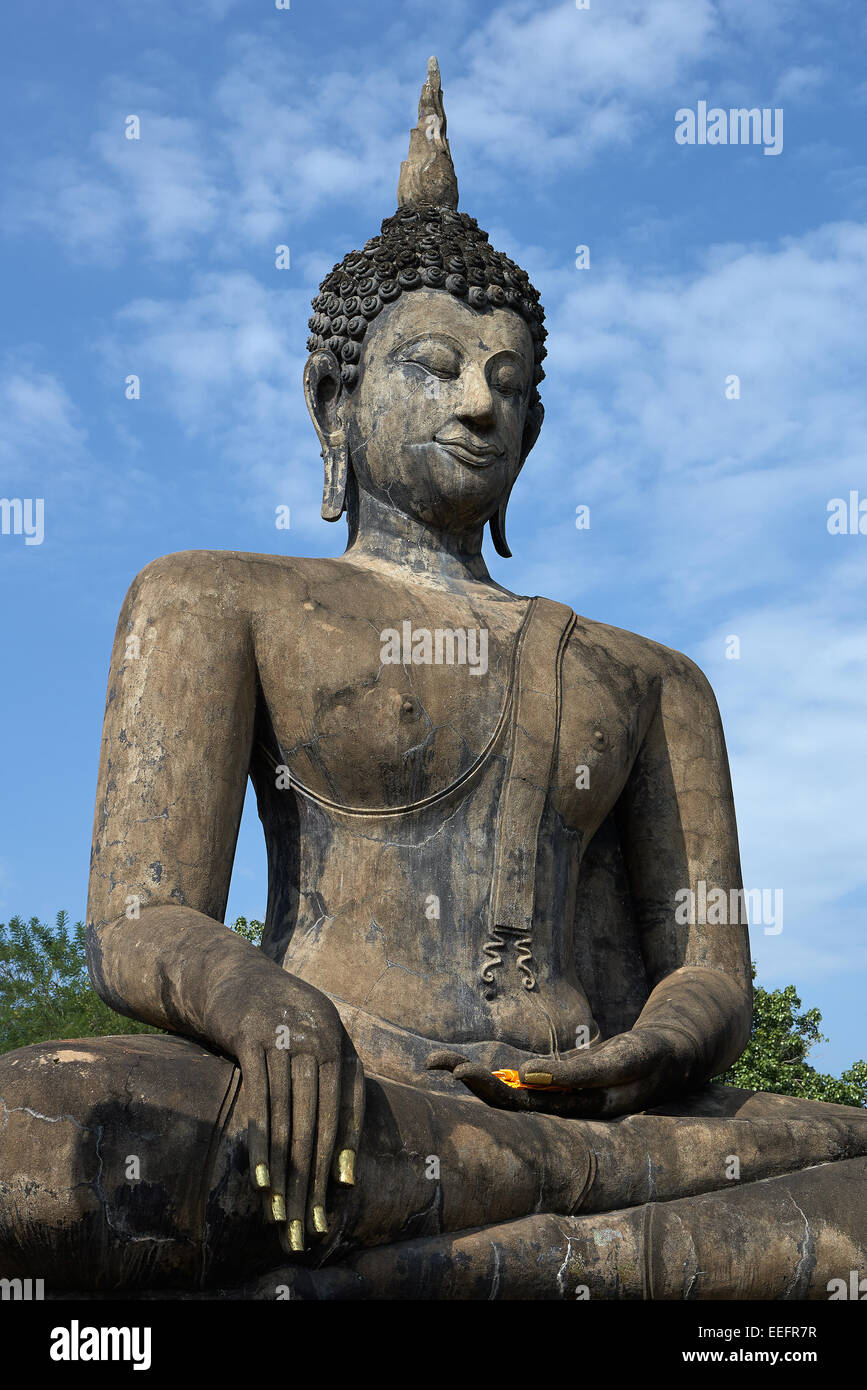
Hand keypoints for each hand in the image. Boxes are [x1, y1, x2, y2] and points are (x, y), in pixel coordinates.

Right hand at [216, 969, 364, 1253]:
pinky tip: (261, 1180)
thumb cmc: (281, 1020)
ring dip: (285, 1174)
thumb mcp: (317, 1041)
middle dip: (312, 1181)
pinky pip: (258, 1102)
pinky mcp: (248, 1038)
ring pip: (288, 1120)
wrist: (230, 974)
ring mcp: (282, 1039)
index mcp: (339, 1045)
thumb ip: (336, 1090)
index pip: (346, 1113)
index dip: (341, 1157)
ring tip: (283, 1217)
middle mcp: (317, 1041)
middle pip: (317, 1124)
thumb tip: (347, 1168)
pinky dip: (261, 1144)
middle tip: (308, 1227)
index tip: (336, 1201)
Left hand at [426, 1026, 693, 1118]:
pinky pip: (516, 1081)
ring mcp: (557, 1096)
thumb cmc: (646, 1059)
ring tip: (434, 1062)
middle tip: (434, 1063)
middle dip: (471, 1082)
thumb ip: (576, 1073)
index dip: (492, 1090)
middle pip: (507, 1100)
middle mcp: (561, 1108)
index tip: (463, 1072)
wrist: (667, 1059)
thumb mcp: (620, 1061)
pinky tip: (460, 1067)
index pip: (524, 1105)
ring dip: (472, 1077)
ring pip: (507, 1091)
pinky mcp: (557, 1083)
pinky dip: (490, 1072)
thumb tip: (526, 1076)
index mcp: (575, 1109)